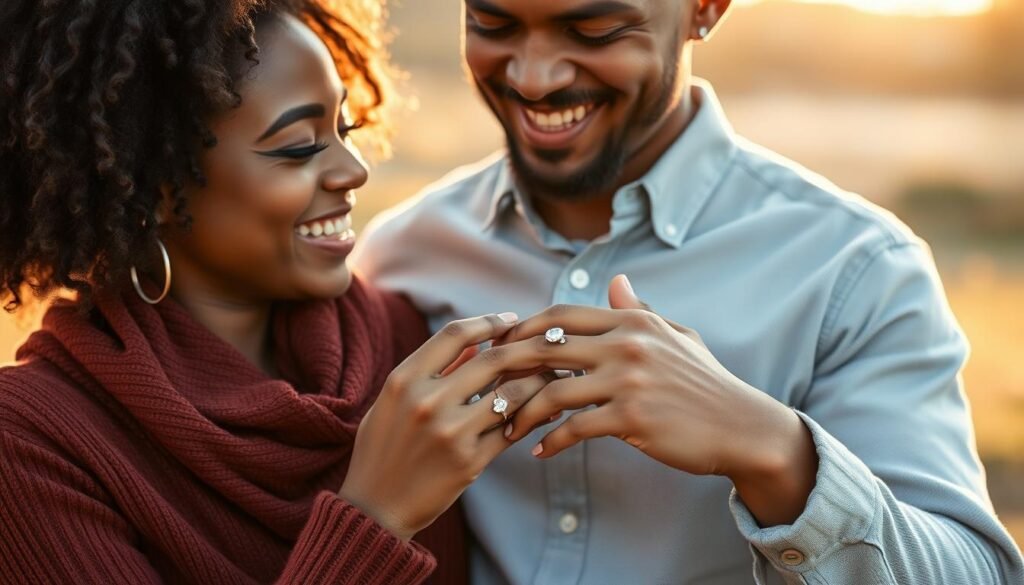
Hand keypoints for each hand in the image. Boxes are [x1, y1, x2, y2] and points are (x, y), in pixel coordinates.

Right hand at [339, 312, 567, 539]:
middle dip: (527, 348)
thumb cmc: (383, 449)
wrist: (374, 509)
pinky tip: (546, 412)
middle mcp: (426, 401)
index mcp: (404, 379)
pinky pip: (513, 430)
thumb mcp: (394, 401)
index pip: (454, 334)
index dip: (488, 322)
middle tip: (547, 346)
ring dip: (539, 382)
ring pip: (512, 393)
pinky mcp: (469, 461)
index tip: (510, 320)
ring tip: (554, 376)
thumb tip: (476, 344)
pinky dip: (534, 417)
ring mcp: (450, 432)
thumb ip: (432, 371)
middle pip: (493, 359)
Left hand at [502, 275, 817, 524]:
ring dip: (522, 412)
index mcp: (631, 320)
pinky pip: (574, 428)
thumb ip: (639, 310)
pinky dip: (551, 441)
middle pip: (546, 348)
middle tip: (484, 386)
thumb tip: (615, 282)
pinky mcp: (631, 416)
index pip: (560, 316)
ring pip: (552, 391)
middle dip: (507, 367)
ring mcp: (628, 379)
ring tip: (506, 427)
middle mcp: (626, 343)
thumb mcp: (675, 337)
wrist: (742, 426)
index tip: (498, 346)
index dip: (522, 329)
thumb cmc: (705, 382)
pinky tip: (540, 452)